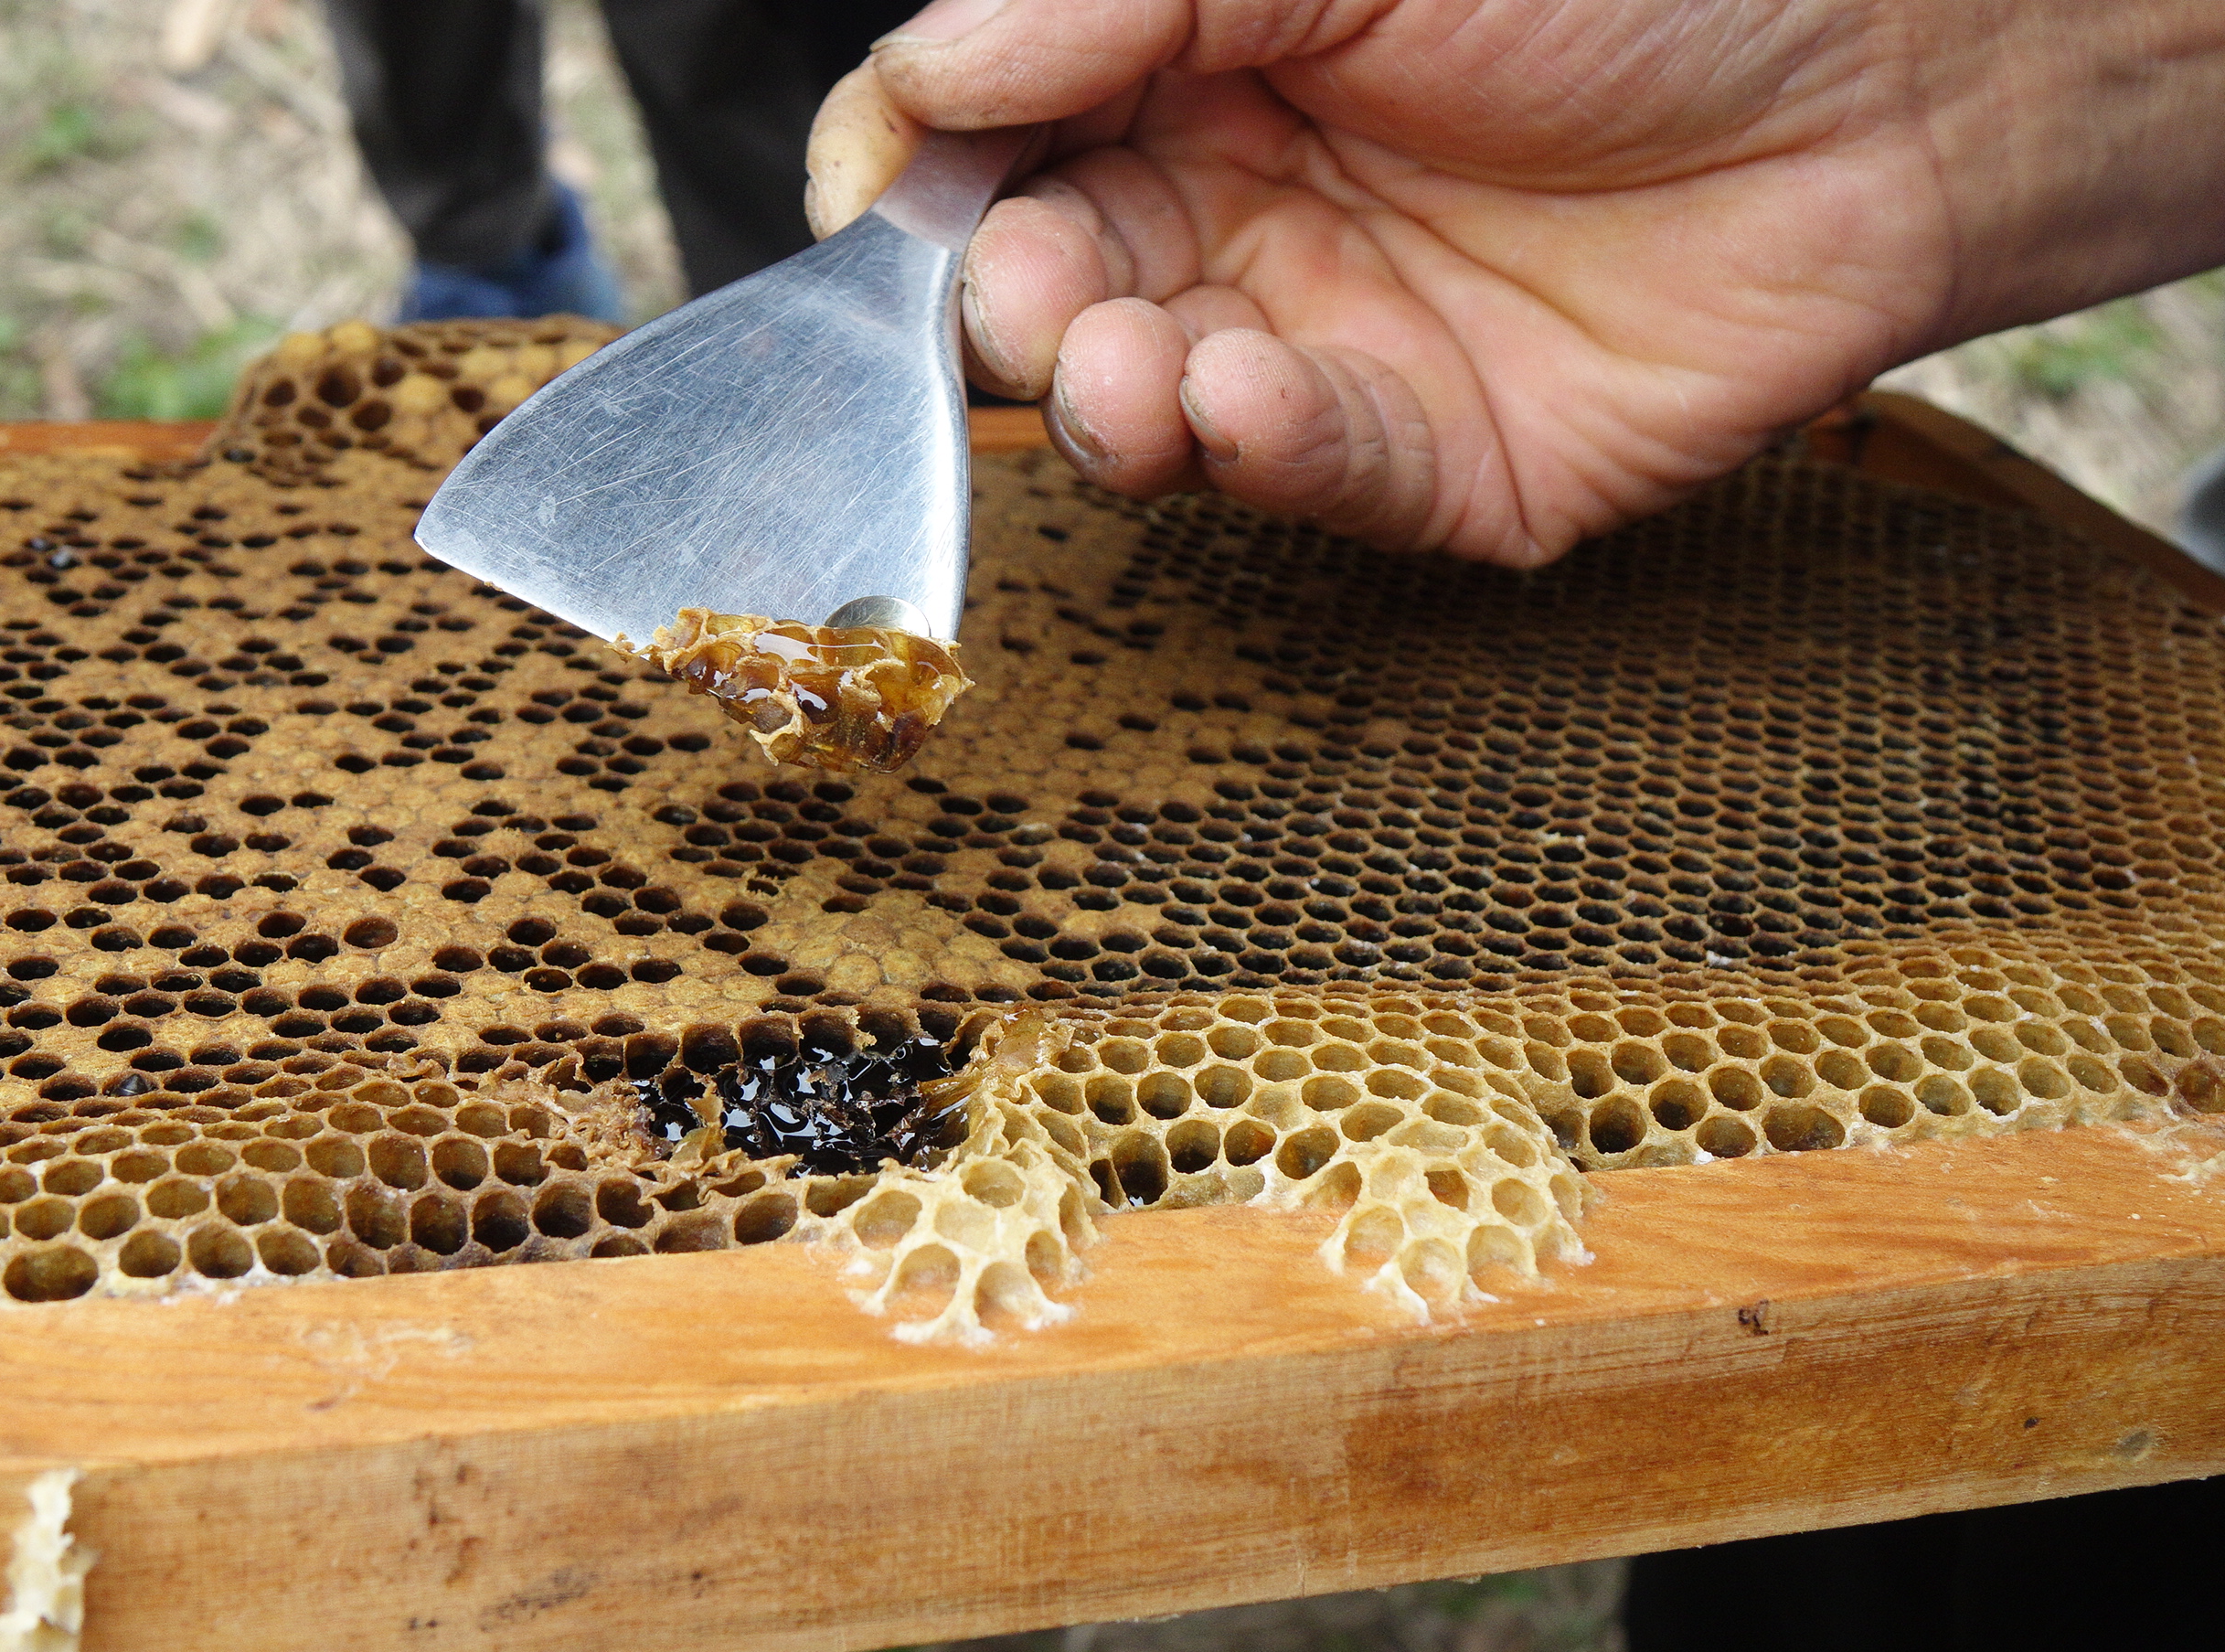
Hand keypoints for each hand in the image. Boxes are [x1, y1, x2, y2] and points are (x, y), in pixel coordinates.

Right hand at [807, 0, 2224, 563]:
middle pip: (1044, 297)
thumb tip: (919, 82)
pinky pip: (1307, 478)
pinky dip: (1257, 451)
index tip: (884, 195)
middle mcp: (1240, 215)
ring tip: (1132, 369)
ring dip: (1111, 403)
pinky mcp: (1435, 463)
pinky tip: (1245, 396)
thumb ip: (1118, 0)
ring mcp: (1330, 346)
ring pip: (1151, 414)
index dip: (916, 176)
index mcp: (1192, 71)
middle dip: (1010, 312)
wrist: (1892, 65)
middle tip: (1031, 299)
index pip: (991, 143)